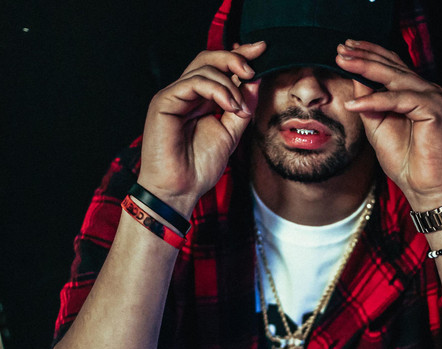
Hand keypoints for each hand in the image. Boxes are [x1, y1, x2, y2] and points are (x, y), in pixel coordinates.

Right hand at [137, 42, 266, 216]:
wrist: (180, 189)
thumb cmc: (199, 168)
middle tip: (254, 68)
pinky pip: (193, 82)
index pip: (219, 69)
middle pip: (209, 59)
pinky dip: (217, 89)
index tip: (263, 50)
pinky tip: (230, 105)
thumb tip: (256, 82)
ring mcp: (174, 96)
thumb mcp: (231, 135)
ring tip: (240, 108)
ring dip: (230, 84)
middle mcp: (186, 94)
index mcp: (200, 100)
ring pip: (203, 68)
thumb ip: (242, 108)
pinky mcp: (164, 101)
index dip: (240, 56)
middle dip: (235, 58)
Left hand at [336, 40, 441, 210]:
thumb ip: (368, 104)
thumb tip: (354, 78)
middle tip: (340, 48)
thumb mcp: (377, 127)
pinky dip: (375, 100)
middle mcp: (426, 90)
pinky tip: (354, 104)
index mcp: (414, 92)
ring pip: (395, 77)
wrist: (423, 187)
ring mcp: (432, 97)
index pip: (390, 65)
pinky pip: (399, 99)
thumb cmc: (404, 161)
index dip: (367, 54)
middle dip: (363, 55)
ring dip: (366, 68)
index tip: (342, 49)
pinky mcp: (434, 110)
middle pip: (391, 65)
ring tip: (342, 62)